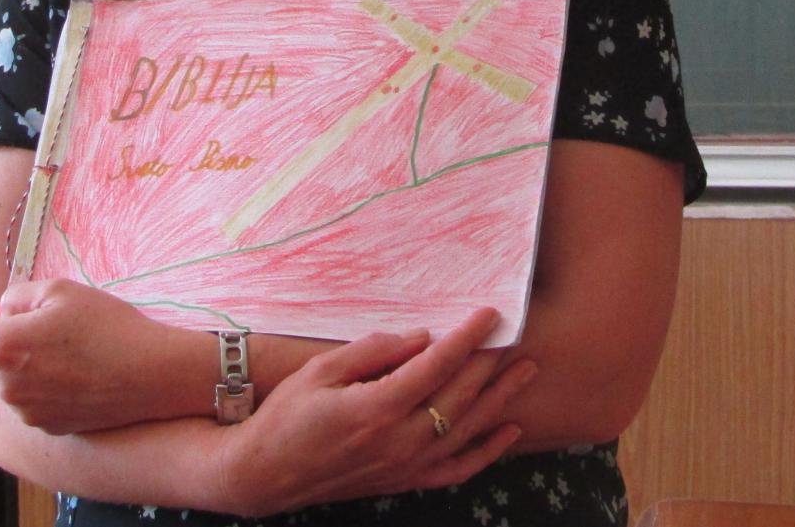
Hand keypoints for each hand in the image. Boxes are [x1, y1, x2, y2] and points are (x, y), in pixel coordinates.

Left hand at [0, 278, 196, 433]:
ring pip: (8, 382)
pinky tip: (78, 373)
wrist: (151, 375)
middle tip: (47, 328)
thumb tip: (0, 314)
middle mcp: (6, 386)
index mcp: (2, 347)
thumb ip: (15, 297)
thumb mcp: (59, 290)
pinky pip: (31, 402)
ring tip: (69, 351)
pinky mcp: (47, 426)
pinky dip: (45, 388)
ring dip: (25, 367)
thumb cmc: (107, 327)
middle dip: (3, 344)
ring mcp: (26, 411)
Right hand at [218, 307, 536, 517]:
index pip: (436, 366)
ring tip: (527, 370)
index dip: (467, 338)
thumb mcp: (321, 371)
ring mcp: (405, 465)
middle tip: (516, 331)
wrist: (266, 474)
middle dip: (491, 361)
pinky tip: (509, 429)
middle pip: (460, 396)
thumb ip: (373, 351)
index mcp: (376, 407)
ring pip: (468, 430)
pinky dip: (488, 451)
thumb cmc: (287, 414)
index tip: (489, 313)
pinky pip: (458, 469)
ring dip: (501, 398)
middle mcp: (399, 440)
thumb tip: (420, 337)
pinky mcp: (405, 481)